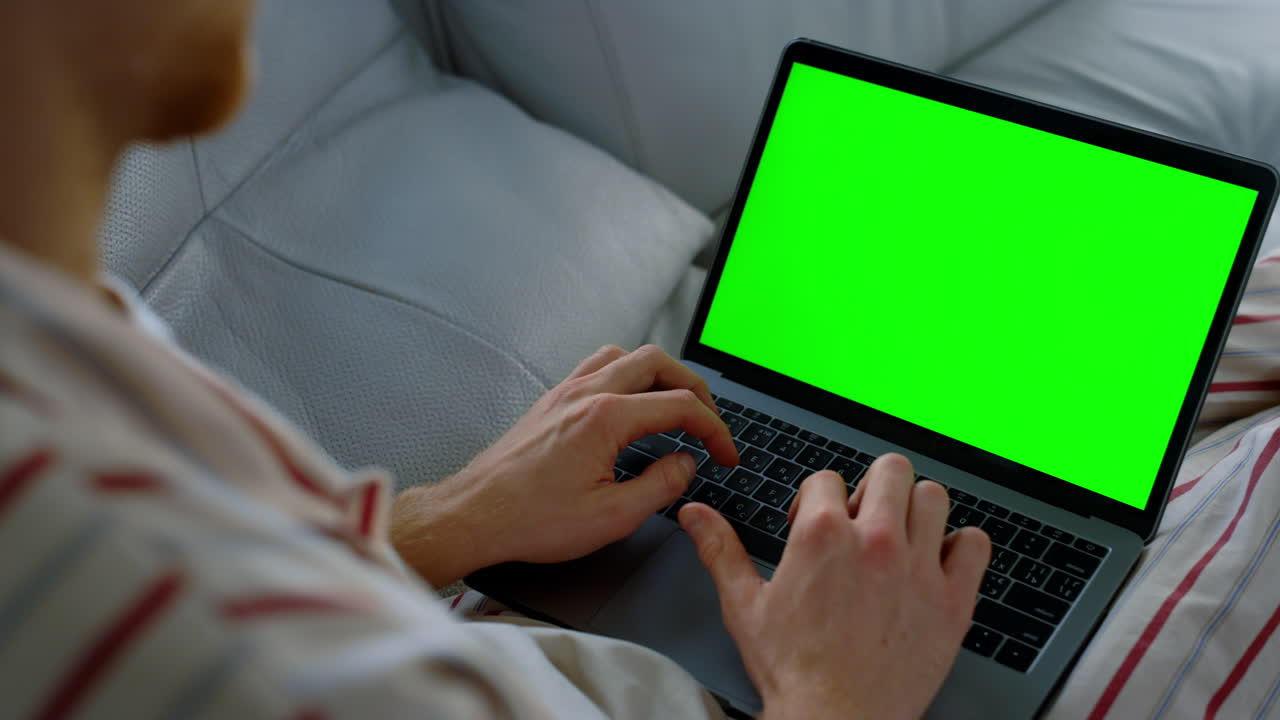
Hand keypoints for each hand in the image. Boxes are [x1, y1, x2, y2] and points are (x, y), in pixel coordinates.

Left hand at [392, 344, 738, 586]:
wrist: (474, 515)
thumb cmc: (531, 519)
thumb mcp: (612, 517)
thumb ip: (660, 487)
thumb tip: (685, 465)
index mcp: (606, 417)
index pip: (680, 406)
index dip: (715, 430)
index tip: (726, 454)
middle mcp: (586, 393)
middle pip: (658, 362)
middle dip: (695, 388)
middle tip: (710, 420)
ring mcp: (566, 392)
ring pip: (626, 356)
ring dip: (660, 373)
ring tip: (676, 403)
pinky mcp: (552, 401)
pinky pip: (598, 366)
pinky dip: (626, 374)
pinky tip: (630, 402)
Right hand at [680, 455, 989, 719]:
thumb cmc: (794, 672)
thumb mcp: (745, 606)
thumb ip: (720, 550)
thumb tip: (695, 514)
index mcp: (821, 536)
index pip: (827, 478)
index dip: (816, 499)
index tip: (815, 526)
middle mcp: (874, 541)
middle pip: (890, 470)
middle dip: (872, 488)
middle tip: (862, 521)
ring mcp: (918, 568)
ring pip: (933, 496)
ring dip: (916, 509)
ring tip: (900, 537)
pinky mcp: (952, 600)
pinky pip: (975, 544)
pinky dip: (961, 546)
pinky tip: (939, 561)